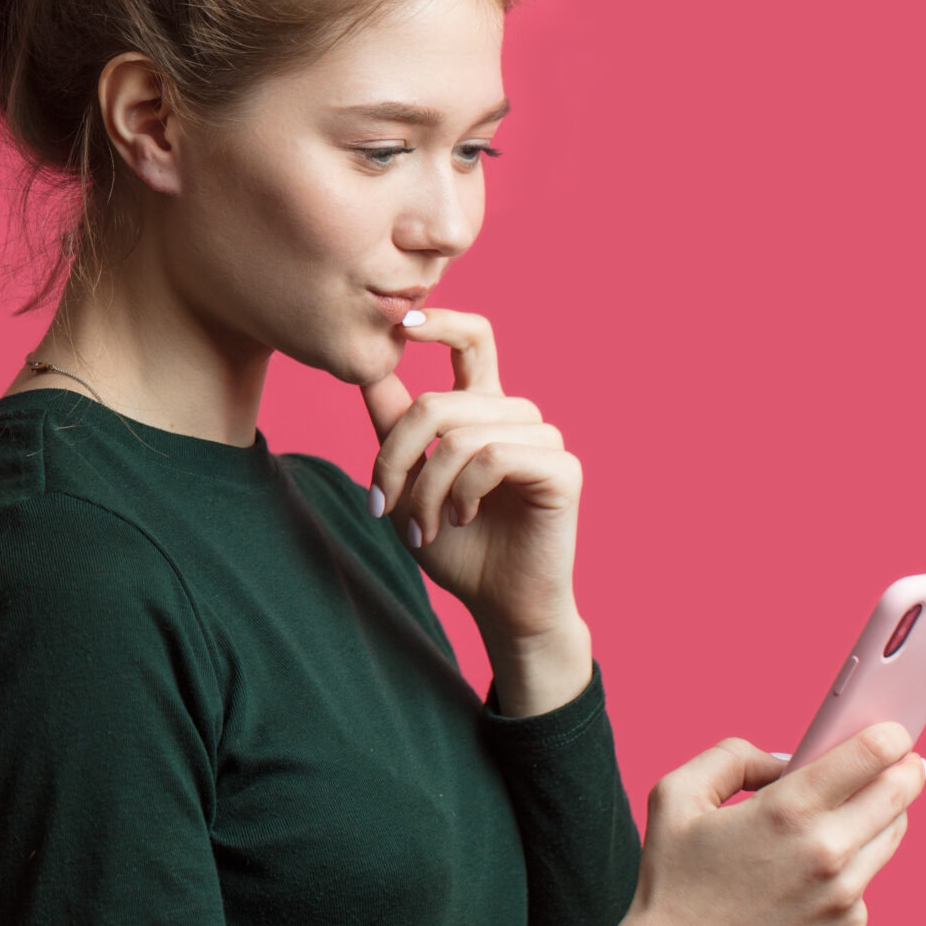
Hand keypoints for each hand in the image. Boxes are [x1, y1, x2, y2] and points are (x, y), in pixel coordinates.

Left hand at [359, 309, 584, 690]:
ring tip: (422, 527)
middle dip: (395, 457)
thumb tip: (364, 366)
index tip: (402, 321)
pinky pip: (493, 456)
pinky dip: (462, 491)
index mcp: (483, 411)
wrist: (497, 604)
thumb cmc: (456, 548)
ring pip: (460, 434)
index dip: (441, 321)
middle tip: (382, 506)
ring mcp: (544, 440)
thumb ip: (393, 427)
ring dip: (426, 487)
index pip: (473, 341)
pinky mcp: (562, 468)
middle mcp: (516, 417)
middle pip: (438, 400)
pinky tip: (460, 518)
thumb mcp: (407, 483)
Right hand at [624, 722, 925, 925]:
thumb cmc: (672, 881)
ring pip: (889, 838)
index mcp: (785, 810)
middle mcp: (826, 852)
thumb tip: (788, 760)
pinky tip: (813, 873)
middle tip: (908, 760)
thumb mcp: (676, 795)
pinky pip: (863, 883)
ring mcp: (844, 896)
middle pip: (899, 794)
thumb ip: (733, 758)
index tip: (896, 731)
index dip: (889, 736)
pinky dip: (849, 868)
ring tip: (866, 806)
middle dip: (907, 769)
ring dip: (884, 815)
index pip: (869, 755)